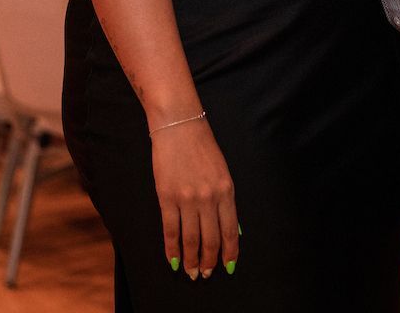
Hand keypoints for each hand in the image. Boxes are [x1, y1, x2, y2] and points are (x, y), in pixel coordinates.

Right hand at [151, 119, 238, 280]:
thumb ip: (226, 200)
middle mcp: (209, 197)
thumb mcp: (222, 171)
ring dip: (191, 260)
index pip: (230, 230)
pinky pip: (170, 230)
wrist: (179, 125)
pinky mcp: (167, 197)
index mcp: (226, 190)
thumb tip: (232, 229)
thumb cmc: (202, 145)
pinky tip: (173, 259)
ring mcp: (187, 199)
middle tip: (205, 274)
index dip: (229, 252)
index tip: (228, 266)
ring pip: (190, 239)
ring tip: (191, 272)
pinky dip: (172, 249)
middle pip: (210, 239)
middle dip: (209, 261)